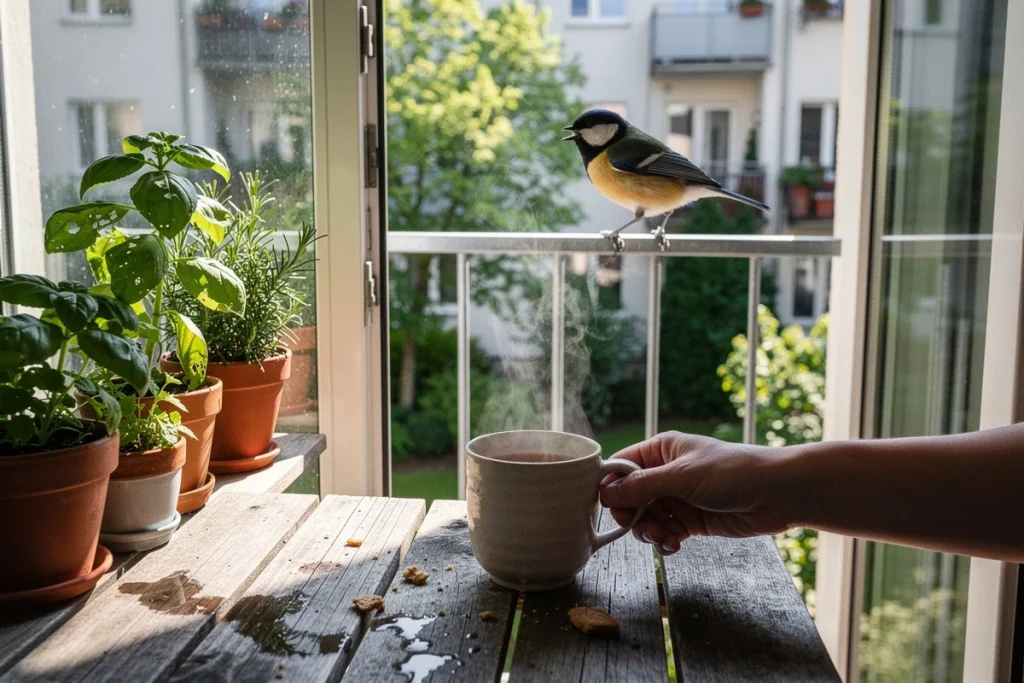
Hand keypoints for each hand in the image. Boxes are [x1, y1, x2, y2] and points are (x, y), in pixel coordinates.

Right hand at [599, 432, 790, 555]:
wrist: (777, 494)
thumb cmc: (733, 472)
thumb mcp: (682, 476)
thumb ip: (642, 487)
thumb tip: (606, 494)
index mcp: (661, 451)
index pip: (622, 466)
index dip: (610, 485)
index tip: (603, 505)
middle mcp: (666, 473)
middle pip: (629, 497)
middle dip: (630, 515)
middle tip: (638, 526)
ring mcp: (678, 498)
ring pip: (646, 519)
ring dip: (648, 531)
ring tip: (662, 537)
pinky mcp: (691, 521)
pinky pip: (665, 533)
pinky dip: (664, 541)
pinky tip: (674, 544)